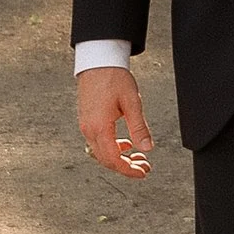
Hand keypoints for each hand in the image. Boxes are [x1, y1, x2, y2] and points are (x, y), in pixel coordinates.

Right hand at [76, 65, 153, 179]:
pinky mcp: (87, 120)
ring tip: (137, 156)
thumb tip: (147, 148)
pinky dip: (111, 147)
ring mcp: (86, 125)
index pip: (113, 159)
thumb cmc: (113, 77)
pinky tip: (124, 143)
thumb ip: (139, 127)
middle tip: (144, 167)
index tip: (142, 173)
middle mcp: (89, 129)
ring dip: (119, 157)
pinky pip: (98, 142)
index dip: (128, 170)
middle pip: (106, 160)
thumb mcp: (132, 102)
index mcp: (100, 127)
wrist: (98, 60)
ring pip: (101, 152)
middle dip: (125, 166)